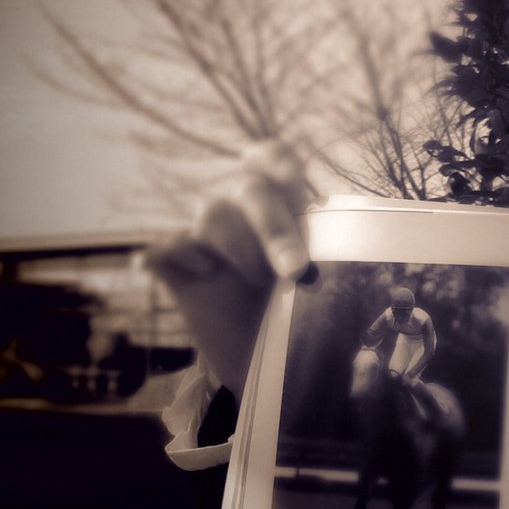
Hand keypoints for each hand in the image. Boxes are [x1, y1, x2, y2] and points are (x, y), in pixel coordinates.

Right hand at [144, 140, 313, 395]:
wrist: (256, 351)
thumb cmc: (295, 300)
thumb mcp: (315, 277)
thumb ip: (323, 255)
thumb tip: (343, 260)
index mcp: (280, 198)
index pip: (272, 157)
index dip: (277, 159)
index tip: (290, 175)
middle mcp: (239, 204)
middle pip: (250, 190)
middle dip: (274, 231)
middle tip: (294, 272)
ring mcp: (203, 231)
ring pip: (212, 214)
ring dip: (239, 251)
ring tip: (258, 285)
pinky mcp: (173, 262)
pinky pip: (164, 247)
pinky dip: (179, 259)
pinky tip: (197, 274)